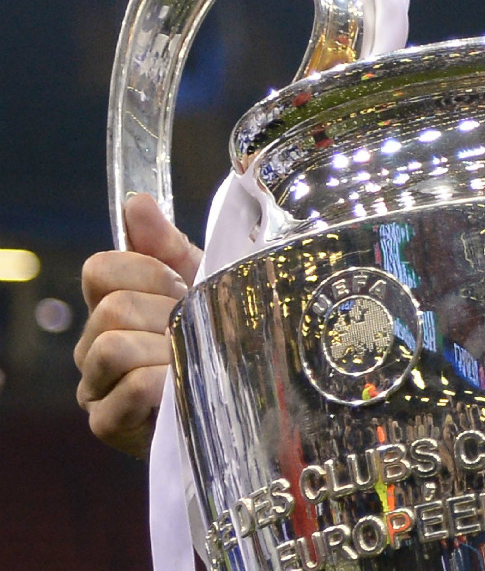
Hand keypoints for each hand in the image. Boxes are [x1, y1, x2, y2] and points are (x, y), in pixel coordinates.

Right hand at [74, 194, 201, 456]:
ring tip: (192, 359)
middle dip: (166, 314)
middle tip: (198, 330)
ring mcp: (95, 387)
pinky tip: (185, 387)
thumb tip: (137, 202)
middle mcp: (93, 345)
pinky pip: (131, 387)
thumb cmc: (221, 336)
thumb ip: (166, 244)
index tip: (184, 286)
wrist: (250, 399)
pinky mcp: (108, 424)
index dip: (149, 272)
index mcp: (112, 305)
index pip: (101, 269)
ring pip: (112, 347)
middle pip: (111, 309)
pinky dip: (165, 382)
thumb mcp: (204, 282)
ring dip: (164, 349)